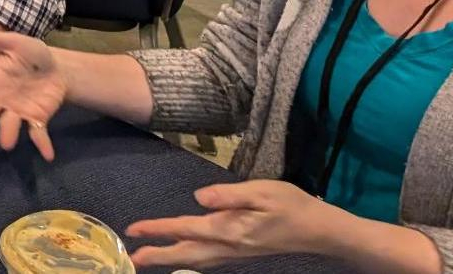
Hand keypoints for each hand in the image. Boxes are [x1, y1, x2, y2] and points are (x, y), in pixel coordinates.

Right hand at [0, 21, 66, 159]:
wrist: (59, 70)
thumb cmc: (33, 55)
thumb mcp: (17, 42)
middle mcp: (0, 98)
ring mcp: (18, 110)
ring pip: (8, 123)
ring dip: (8, 133)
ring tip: (6, 144)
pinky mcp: (37, 118)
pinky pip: (38, 133)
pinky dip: (42, 144)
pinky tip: (47, 154)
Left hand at [125, 180, 348, 269]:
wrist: (320, 231)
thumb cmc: (293, 206)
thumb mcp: (263, 191)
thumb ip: (230, 195)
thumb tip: (199, 197)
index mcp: (230, 229)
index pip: (186, 229)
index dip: (158, 229)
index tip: (133, 230)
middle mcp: (229, 246)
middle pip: (186, 253)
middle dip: (158, 254)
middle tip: (132, 257)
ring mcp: (236, 253)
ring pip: (195, 260)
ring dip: (170, 259)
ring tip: (148, 258)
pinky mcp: (242, 253)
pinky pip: (208, 260)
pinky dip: (189, 260)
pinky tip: (183, 256)